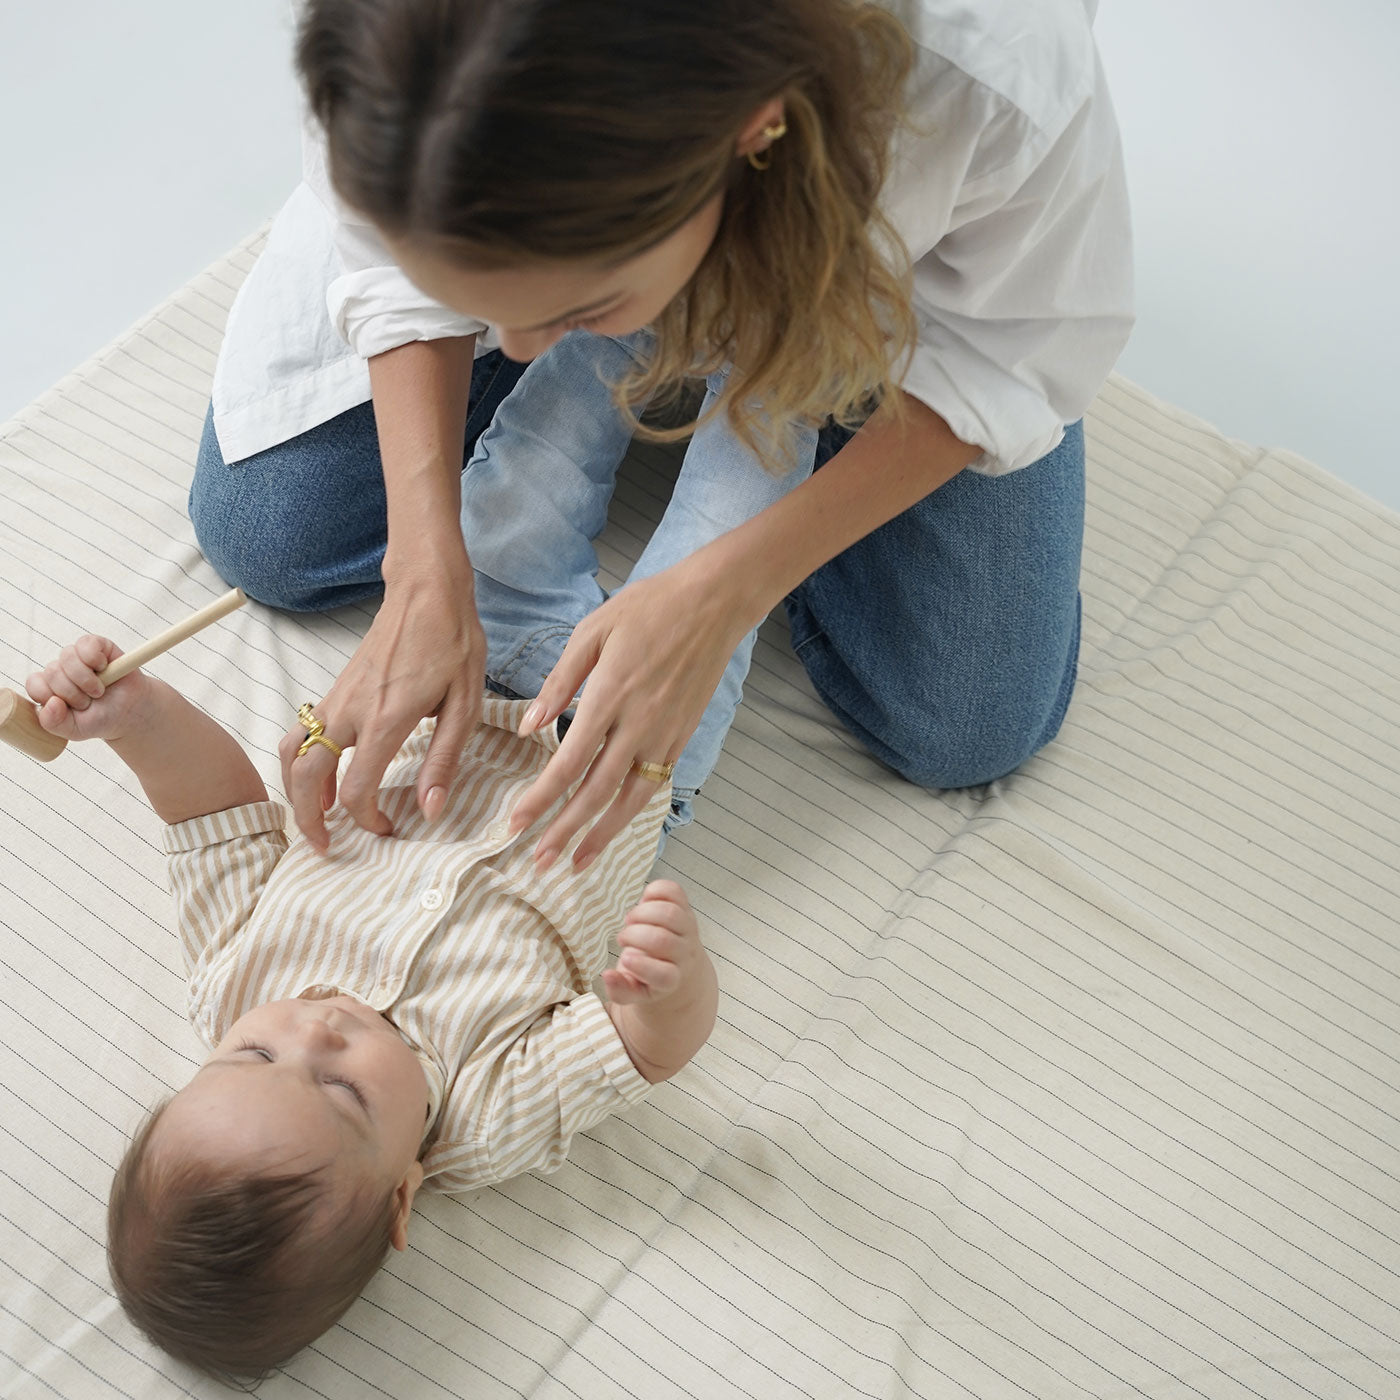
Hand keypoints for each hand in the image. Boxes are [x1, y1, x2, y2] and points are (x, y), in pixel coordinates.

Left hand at [25, 636, 157, 742]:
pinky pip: (86, 644)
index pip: (35, 683)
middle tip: (89, 701)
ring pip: (67, 657)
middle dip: (73, 692)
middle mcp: (60, 670)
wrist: (131, 712)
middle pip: (52, 671)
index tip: (69, 708)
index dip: (50, 695)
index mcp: (49, 688)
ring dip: (86, 678)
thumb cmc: (100, 719)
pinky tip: (104, 668)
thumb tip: (51, 703)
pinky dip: (95, 658)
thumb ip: (53, 723)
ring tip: (99, 689)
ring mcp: (77, 656)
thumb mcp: (74, 729)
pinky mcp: (96, 645)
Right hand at [278, 555, 485, 851]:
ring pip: (292, 752)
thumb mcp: (465, 705)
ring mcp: (337, 698)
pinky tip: (324, 777)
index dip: (367, 820)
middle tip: (324, 846)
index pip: (357, 788)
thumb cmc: (453, 644)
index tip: (388, 830)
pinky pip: (301, 732)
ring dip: (295, 790)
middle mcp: (351, 711)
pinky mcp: (336, 689)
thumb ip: (444, 759)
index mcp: (386, 719)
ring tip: (316, 817)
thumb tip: (429, 809)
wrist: (427, 592)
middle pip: (305, 776)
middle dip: (308, 818)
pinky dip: (300, 761)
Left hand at [510, 554, 752, 868]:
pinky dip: (631, 811)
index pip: (568, 762)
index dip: (541, 799)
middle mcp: (638, 724)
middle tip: (540, 862)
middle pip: (596, 792)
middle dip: (565, 831)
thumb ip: (560, 681)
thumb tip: (530, 726)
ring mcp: (665, 734)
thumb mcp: (593, 631)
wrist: (713, 604)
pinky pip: (654, 784)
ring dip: (602, 834)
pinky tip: (613, 825)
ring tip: (577, 863)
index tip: (516, 824)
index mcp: (609, 696)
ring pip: (629, 798)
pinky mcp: (682, 737)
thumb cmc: (648, 608)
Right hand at [603, 880, 704, 1003]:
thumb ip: (619, 989)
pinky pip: (675, 892)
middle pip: (663, 941)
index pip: (666, 975)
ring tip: (631, 921)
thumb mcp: (634, 991)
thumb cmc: (651, 978)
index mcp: (672, 980)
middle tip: (623, 939)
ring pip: (670, 914)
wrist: (681, 966)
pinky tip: (643, 903)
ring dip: (642, 913)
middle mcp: (685, 954)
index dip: (644, 966)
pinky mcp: (685, 908)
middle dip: (635, 935)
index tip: (625, 959)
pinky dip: (655, 891)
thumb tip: (607, 975)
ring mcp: (688, 929)